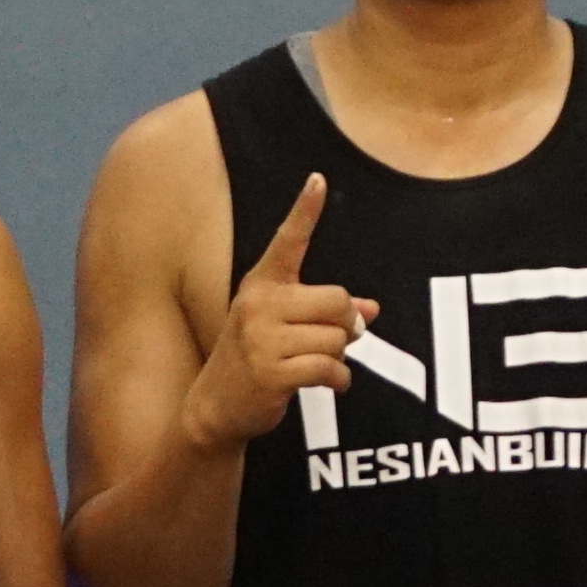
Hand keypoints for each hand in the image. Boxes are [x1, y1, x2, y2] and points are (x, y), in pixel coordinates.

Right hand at [180, 178, 375, 451]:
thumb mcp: (284, 328)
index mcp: (261, 285)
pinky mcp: (270, 372)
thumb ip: (326, 315)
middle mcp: (259, 304)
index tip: (319, 178)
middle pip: (337, 300)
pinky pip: (330, 368)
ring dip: (340, 357)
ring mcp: (262, 338)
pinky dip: (338, 380)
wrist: (215, 407)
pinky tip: (330, 383)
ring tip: (319, 365)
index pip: (288, 241)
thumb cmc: (254, 360)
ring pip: (336, 338)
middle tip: (339, 339)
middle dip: (347, 324)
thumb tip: (372, 310)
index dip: (305, 209)